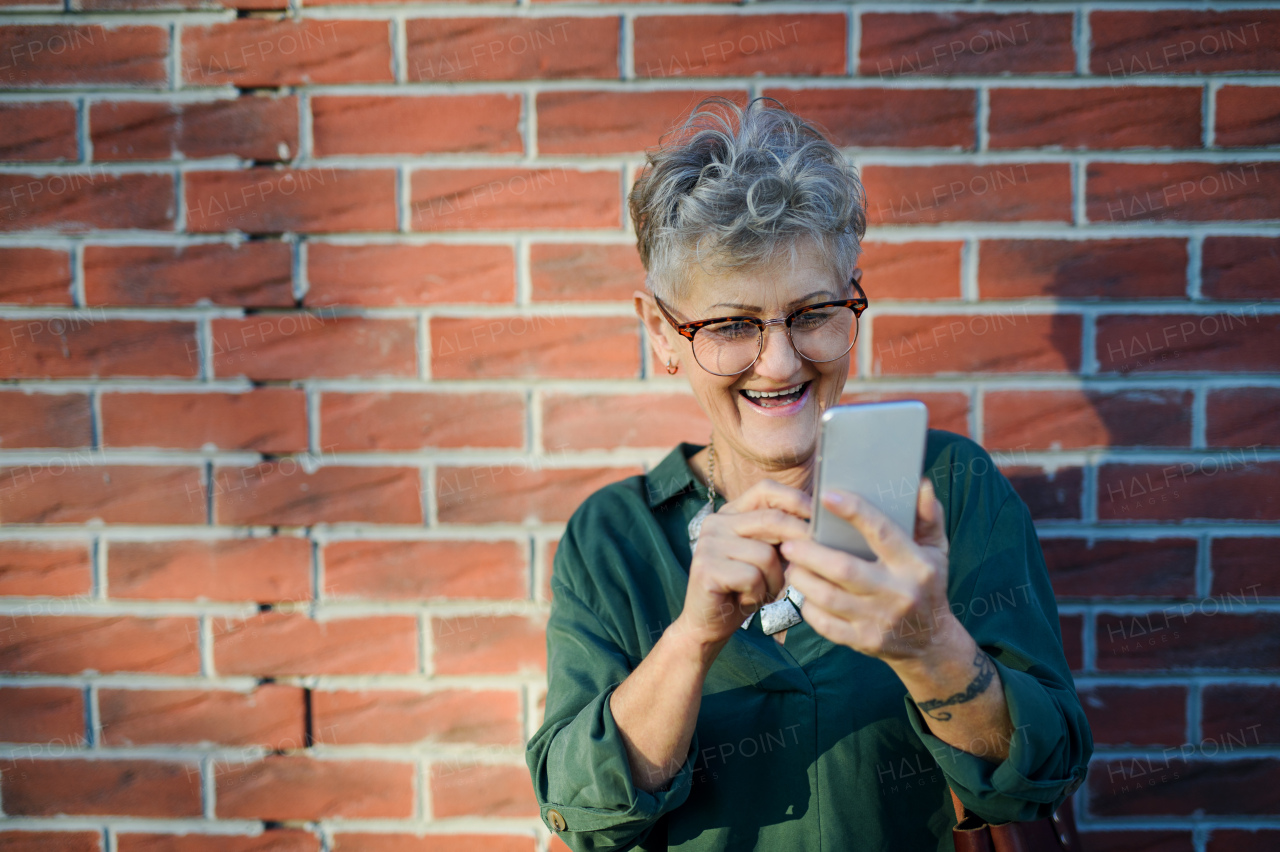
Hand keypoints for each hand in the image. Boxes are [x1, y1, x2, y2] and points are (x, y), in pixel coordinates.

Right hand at [673, 479, 812, 649]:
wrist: (708, 623)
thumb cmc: (744, 588)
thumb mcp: (767, 556)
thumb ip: (783, 536)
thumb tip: (821, 522)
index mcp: (731, 513)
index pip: (766, 490)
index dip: (796, 500)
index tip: (819, 518)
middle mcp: (716, 522)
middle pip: (771, 519)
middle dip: (799, 541)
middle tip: (810, 563)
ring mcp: (708, 543)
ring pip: (766, 554)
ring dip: (775, 580)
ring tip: (764, 591)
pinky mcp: (706, 568)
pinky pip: (752, 576)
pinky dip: (759, 593)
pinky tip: (747, 599)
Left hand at [781, 477, 955, 662]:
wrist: (931, 642)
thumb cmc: (927, 585)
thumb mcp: (936, 551)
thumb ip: (928, 516)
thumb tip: (920, 483)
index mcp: (915, 565)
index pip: (881, 533)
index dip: (854, 512)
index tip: (827, 496)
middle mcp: (898, 592)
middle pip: (844, 569)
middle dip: (811, 554)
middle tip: (789, 541)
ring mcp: (879, 620)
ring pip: (828, 597)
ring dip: (802, 579)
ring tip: (791, 564)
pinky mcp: (863, 641)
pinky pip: (825, 624)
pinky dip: (808, 607)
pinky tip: (803, 592)